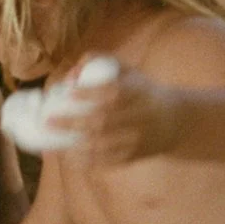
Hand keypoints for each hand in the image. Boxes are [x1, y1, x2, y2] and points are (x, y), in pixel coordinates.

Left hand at [44, 63, 184, 166]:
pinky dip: (88, 162)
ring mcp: (137, 139)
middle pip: (103, 122)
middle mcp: (139, 117)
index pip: (113, 93)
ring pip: (104, 145)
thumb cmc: (143, 92)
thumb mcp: (130, 72)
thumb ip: (102, 61)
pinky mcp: (135, 155)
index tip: (68, 90)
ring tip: (54, 144)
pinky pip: (109, 161)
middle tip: (49, 120)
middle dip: (73, 122)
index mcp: (139, 93)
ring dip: (76, 147)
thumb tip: (72, 72)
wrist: (175, 121)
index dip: (90, 93)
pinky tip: (70, 158)